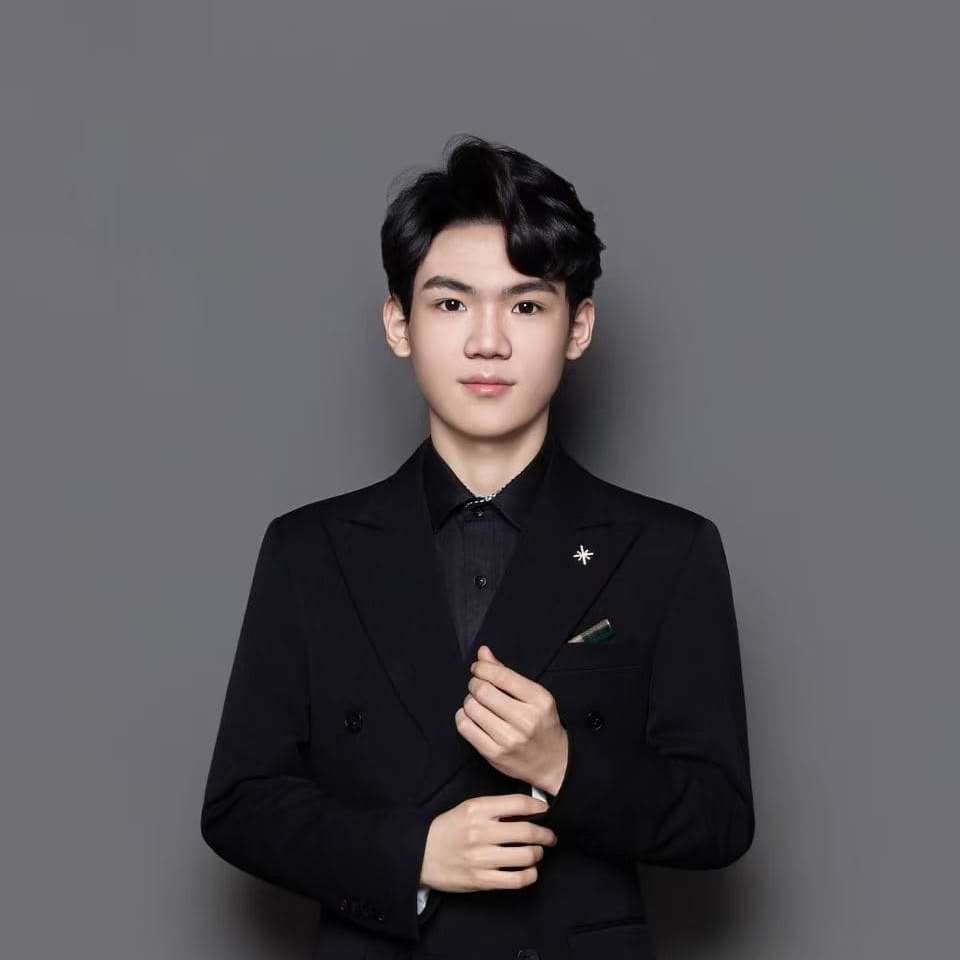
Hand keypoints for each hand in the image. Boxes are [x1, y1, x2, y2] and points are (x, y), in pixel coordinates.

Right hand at [420, 793, 557, 893]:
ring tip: (537, 853)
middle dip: (546, 835)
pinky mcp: (481, 880)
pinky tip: (530, 871)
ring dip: (538, 855)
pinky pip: (516, 880)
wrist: (421, 854)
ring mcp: (481, 858)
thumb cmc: (449, 829)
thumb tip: (529, 808)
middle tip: (550, 837)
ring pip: (526, 856)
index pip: (519, 804)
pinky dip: (530, 875)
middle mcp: (481, 832)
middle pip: (528, 832)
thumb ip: (496, 807)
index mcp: (478, 809)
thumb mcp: (468, 808)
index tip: (547, 811)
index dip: (540, 808)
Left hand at [455, 645, 568, 795]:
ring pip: (471, 708)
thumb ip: (506, 673)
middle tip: (477, 686)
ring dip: (469, 701)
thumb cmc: (542, 723)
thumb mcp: (534, 695)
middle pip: (482, 691)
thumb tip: (483, 652)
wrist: (554, 762)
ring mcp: (509, 739)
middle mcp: (525, 720)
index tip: (478, 668)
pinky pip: (465, 727)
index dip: (483, 668)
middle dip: (474, 684)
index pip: (501, 676)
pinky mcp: (494, 754)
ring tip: (477, 703)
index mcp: (538, 700)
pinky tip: (472, 717)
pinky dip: (463, 717)